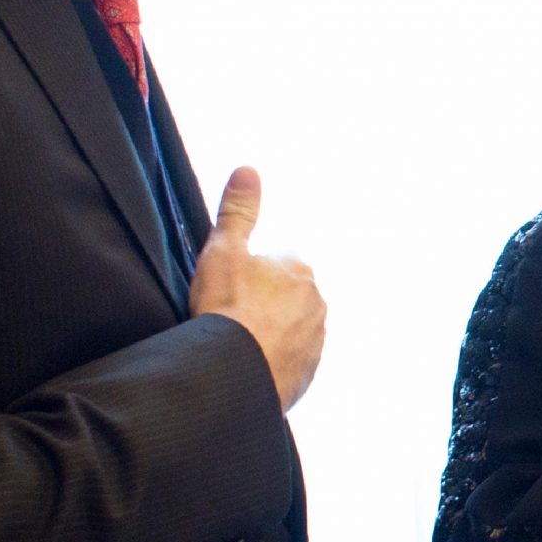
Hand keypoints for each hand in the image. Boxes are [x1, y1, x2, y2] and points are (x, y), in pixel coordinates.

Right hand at [190, 168, 326, 410]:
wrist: (233, 372)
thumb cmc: (227, 307)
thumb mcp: (224, 249)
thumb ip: (238, 210)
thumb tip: (248, 170)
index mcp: (300, 268)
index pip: (275, 263)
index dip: (247, 276)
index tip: (228, 291)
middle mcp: (317, 302)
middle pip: (284, 297)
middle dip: (262, 304)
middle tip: (230, 318)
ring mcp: (317, 339)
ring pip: (289, 328)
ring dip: (269, 333)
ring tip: (238, 344)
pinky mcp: (310, 372)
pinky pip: (290, 360)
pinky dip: (274, 361)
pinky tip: (250, 364)